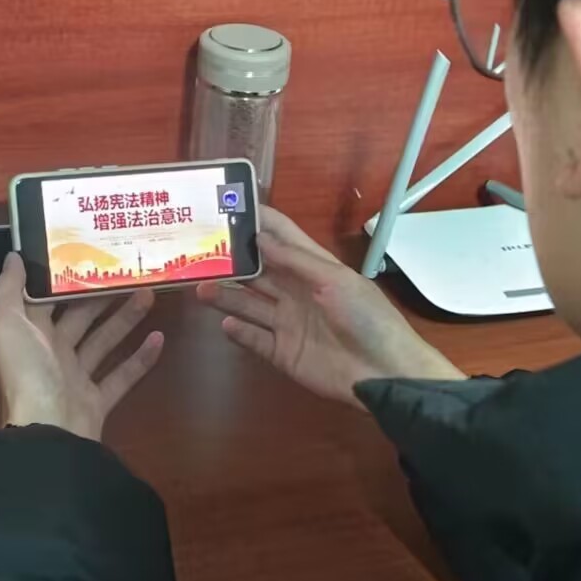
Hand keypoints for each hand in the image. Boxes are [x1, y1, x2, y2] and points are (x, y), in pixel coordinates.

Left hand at [0, 253, 164, 440]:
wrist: (47, 433)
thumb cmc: (28, 374)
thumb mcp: (8, 326)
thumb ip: (8, 290)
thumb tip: (14, 256)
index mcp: (30, 335)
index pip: (48, 299)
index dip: (66, 278)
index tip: (89, 252)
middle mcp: (52, 355)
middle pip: (81, 318)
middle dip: (103, 295)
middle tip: (129, 270)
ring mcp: (76, 379)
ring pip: (104, 342)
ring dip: (126, 318)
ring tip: (149, 293)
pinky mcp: (97, 401)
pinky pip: (122, 376)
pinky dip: (141, 358)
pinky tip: (159, 337)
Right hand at [195, 207, 463, 407]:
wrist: (382, 372)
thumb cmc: (365, 317)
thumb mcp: (334, 280)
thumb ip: (295, 259)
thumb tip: (259, 237)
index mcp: (314, 268)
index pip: (281, 237)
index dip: (256, 222)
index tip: (225, 208)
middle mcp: (297, 292)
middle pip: (259, 271)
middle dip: (232, 260)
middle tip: (198, 251)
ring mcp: (289, 323)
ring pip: (250, 304)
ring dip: (227, 296)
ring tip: (200, 287)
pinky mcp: (284, 353)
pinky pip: (255, 339)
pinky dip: (239, 332)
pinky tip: (226, 323)